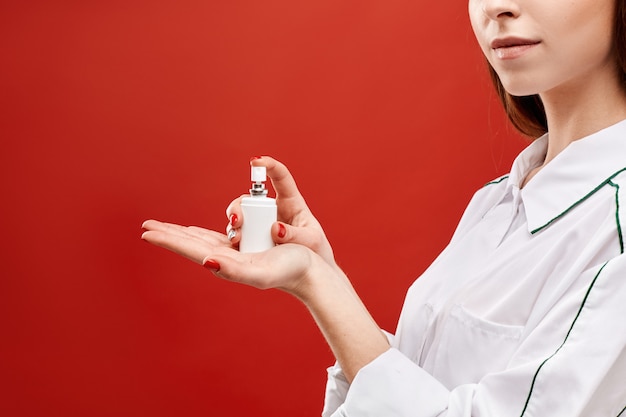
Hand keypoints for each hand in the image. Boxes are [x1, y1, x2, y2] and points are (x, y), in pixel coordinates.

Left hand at [141, 219, 317, 294]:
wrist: (309, 273)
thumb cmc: (289, 270)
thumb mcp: (262, 272)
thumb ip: (234, 270)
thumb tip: (207, 262)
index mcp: (225, 262)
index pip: (190, 249)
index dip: (168, 240)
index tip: (146, 232)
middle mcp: (226, 258)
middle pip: (190, 243)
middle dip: (169, 234)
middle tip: (147, 226)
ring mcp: (235, 253)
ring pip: (201, 240)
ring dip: (182, 233)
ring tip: (165, 228)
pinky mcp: (246, 247)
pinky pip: (217, 237)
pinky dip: (201, 233)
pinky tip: (195, 232)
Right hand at [227, 156, 336, 267]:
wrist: (309, 275)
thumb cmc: (316, 253)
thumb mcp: (311, 241)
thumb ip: (295, 234)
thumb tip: (275, 229)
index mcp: (291, 202)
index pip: (280, 177)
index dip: (268, 165)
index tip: (255, 161)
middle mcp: (272, 210)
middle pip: (250, 200)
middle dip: (239, 206)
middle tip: (237, 219)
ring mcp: (259, 225)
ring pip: (240, 215)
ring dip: (234, 222)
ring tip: (236, 236)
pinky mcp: (251, 239)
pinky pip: (237, 233)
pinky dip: (231, 235)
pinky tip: (232, 243)